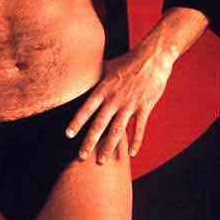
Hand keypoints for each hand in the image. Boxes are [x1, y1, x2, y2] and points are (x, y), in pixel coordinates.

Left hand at [65, 43, 172, 163]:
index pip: (87, 108)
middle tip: (80, 157)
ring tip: (101, 161)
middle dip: (89, 142)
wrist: (152, 58)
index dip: (77, 122)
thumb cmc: (129, 61)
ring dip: (108, 147)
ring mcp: (130, 105)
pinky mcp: (144, 107)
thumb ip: (95, 73)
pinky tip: (132, 154)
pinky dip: (136, 141)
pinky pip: (139, 128)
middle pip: (99, 124)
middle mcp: (114, 99)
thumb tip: (82, 72)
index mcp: (104, 89)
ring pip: (117, 131)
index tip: (68, 135)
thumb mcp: (108, 66)